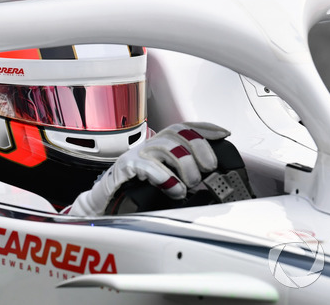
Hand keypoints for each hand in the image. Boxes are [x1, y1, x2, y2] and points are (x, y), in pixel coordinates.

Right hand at [66, 122, 229, 216]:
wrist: (105, 202)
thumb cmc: (136, 190)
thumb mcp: (165, 180)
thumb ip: (184, 175)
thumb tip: (211, 180)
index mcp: (160, 145)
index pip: (185, 127)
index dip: (205, 128)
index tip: (224, 133)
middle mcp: (149, 144)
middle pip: (178, 133)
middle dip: (199, 148)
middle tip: (209, 168)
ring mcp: (137, 154)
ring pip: (166, 147)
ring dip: (185, 165)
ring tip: (190, 184)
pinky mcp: (126, 168)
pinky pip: (147, 166)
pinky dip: (165, 177)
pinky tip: (174, 189)